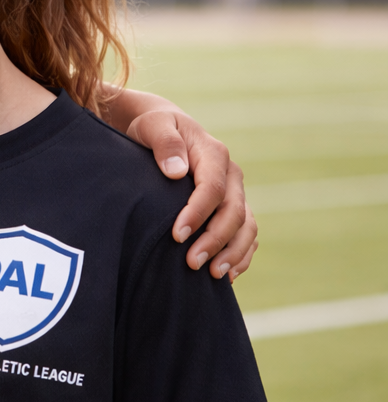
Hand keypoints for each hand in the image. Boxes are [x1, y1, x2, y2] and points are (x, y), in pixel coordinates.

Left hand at [125, 109, 256, 280]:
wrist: (163, 130)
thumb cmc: (154, 128)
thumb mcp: (153, 126)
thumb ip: (164, 143)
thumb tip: (177, 172)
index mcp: (214, 154)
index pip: (213, 188)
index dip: (198, 213)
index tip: (177, 235)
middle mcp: (231, 175)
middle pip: (234, 212)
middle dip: (215, 239)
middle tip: (192, 262)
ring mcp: (235, 193)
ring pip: (246, 226)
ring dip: (233, 252)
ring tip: (213, 275)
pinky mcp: (232, 208)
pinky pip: (247, 234)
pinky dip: (241, 254)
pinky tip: (227, 274)